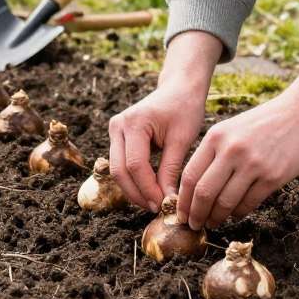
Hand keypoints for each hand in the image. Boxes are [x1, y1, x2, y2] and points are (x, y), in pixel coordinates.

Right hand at [108, 83, 205, 211]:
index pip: (135, 165)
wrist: (178, 88)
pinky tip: (149, 191)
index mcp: (134, 123)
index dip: (148, 189)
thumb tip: (167, 200)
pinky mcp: (117, 136)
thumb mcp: (181, 140)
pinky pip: (121, 164)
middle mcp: (118, 125)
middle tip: (157, 209)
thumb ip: (171, 170)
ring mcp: (114, 130)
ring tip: (153, 203)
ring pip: (117, 170)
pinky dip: (133, 180)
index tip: (164, 205)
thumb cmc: (184, 109)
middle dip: (137, 194)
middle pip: (120, 170)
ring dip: (133, 190)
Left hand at [177, 60, 298, 227]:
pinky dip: (238, 213)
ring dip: (216, 218)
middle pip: (204, 193)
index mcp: (216, 137)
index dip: (182, 199)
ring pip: (225, 202)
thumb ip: (212, 153)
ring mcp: (252, 164)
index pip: (190, 175)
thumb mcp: (230, 129)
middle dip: (195, 214)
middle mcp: (231, 151)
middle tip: (193, 224)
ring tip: (213, 223)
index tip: (180, 212)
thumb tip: (194, 188)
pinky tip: (234, 214)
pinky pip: (248, 204)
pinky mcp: (272, 177)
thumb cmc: (262, 124)